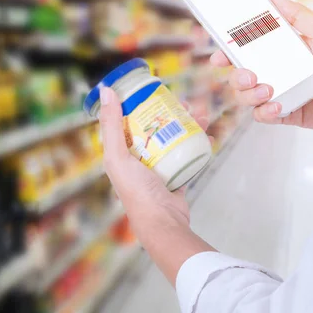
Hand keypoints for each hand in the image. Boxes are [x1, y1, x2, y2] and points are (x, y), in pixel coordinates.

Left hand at [99, 87, 214, 283]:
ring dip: (186, 124)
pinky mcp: (176, 174)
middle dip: (169, 111)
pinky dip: (196, 142)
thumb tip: (106, 91)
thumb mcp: (118, 156)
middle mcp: (138, 159)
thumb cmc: (137, 192)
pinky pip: (187, 153)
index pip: (127, 121)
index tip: (152, 90)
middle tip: (183, 101)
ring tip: (200, 114)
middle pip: (154, 127)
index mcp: (120, 154)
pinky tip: (206, 133)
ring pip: (173, 137)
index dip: (138, 103)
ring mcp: (158, 167)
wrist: (163, 223)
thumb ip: (111, 125)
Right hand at [211, 0, 312, 135]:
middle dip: (235, 74)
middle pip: (241, 73)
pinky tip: (276, 105)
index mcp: (285, 50)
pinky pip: (264, 115)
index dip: (230, 49)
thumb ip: (297, 15)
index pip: (249, 48)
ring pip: (247, 95)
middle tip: (246, 73)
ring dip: (248, 93)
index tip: (219, 51)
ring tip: (267, 89)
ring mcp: (282, 93)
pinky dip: (264, 111)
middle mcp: (279, 71)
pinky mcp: (288, 113)